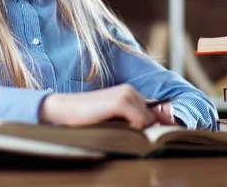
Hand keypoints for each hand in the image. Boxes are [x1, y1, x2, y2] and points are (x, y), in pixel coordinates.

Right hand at [38, 84, 175, 129]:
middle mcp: (131, 90)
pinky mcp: (121, 101)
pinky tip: (118, 129)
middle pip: (155, 116)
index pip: (157, 109)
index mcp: (130, 93)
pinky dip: (135, 130)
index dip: (161, 122)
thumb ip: (132, 120)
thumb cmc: (88, 117)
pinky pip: (141, 121)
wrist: (66, 109)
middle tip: (133, 135)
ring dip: (140, 130)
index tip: (160, 133)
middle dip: (149, 128)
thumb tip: (153, 130)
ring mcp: (127, 94)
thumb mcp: (114, 118)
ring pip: (149, 120)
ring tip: (121, 131)